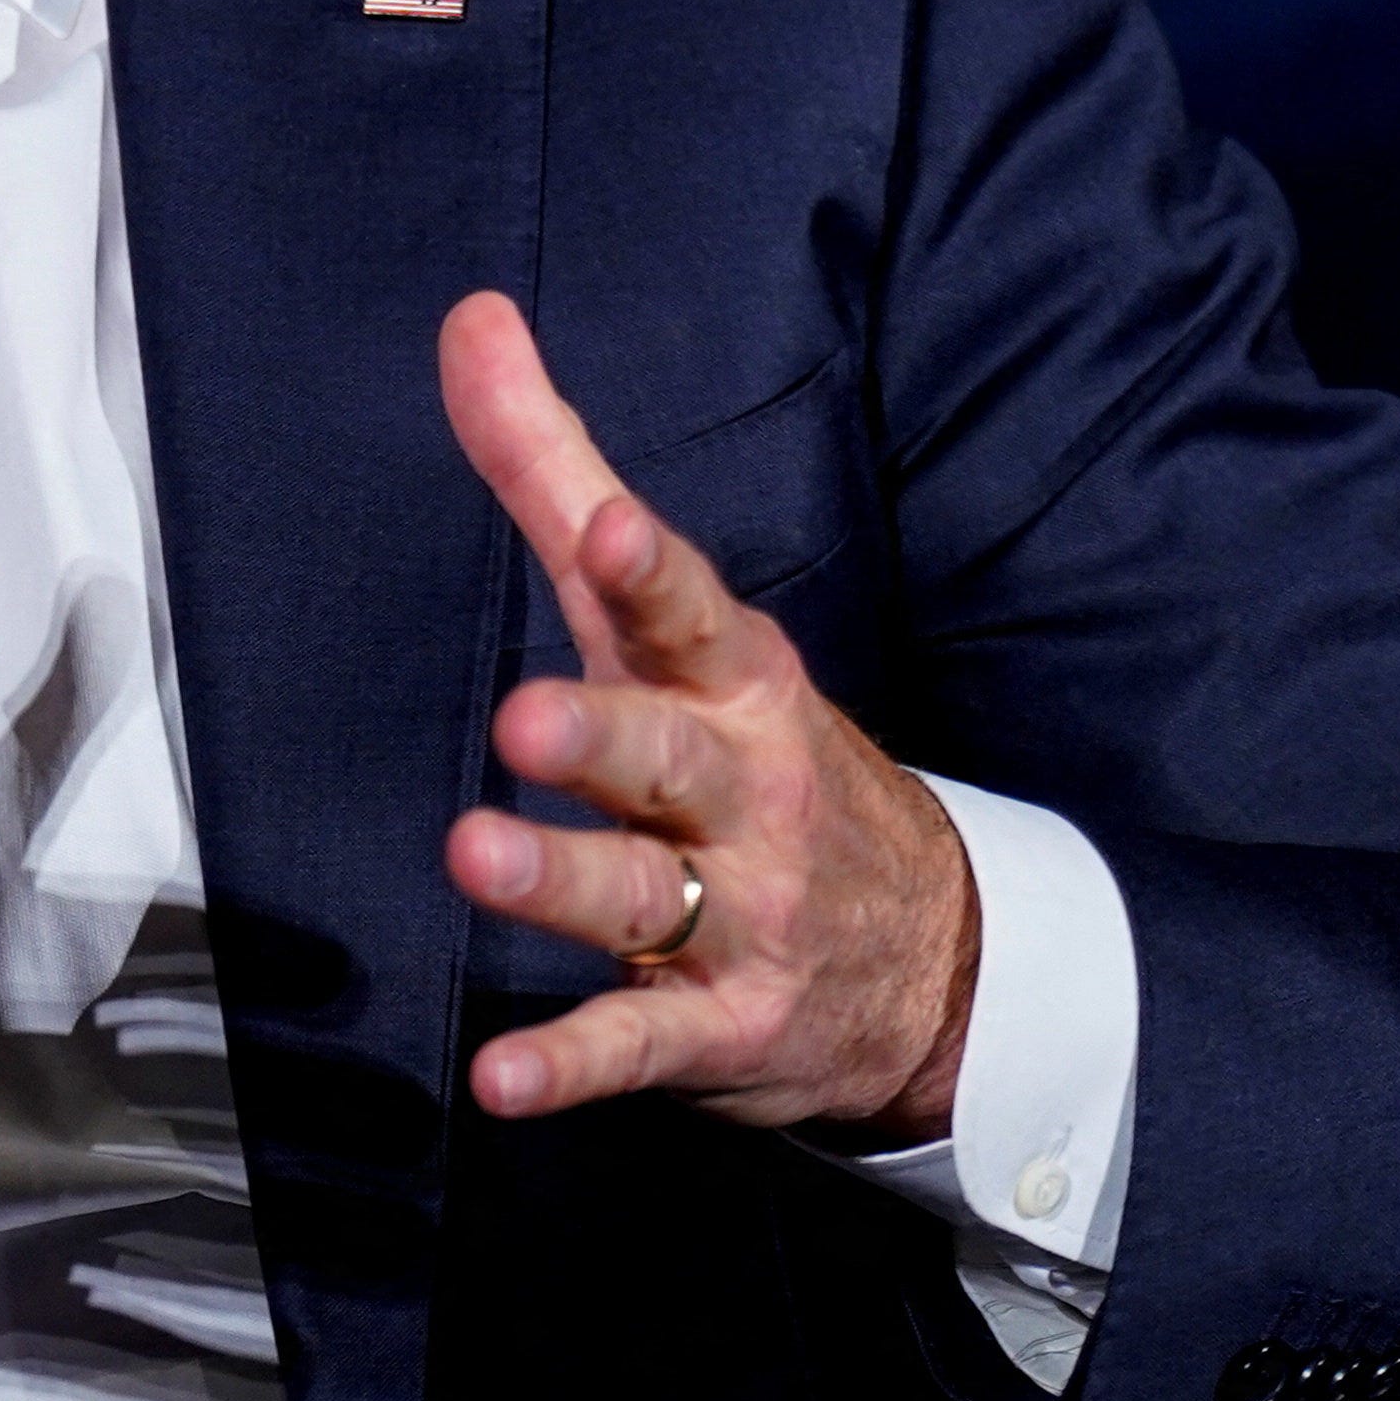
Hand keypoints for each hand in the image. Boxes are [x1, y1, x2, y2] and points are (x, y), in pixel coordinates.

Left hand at [432, 291, 976, 1134]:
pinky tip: (500, 1080)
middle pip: (663, 752)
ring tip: (475, 859)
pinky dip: (573, 1064)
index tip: (612, 526)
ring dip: (562, 882)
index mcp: (732, 680)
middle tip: (524, 718)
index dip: (652, 571)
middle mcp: (741, 788)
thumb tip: (466, 319)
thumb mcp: (664, 614)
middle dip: (600, 735)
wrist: (934, 951)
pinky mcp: (721, 1023)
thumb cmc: (747, 748)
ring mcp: (743, 910)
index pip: (690, 615)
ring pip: (645, 892)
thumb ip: (556, 474)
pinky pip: (641, 1042)